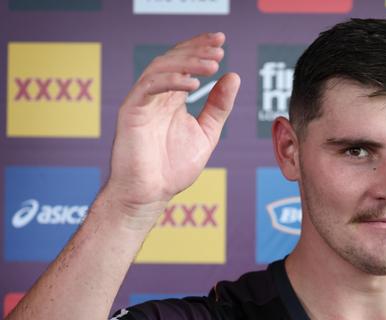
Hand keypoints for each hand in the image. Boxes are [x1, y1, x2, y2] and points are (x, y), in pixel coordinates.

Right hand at [106, 32, 239, 218]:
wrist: (150, 193)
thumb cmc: (173, 168)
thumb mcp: (206, 133)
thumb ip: (218, 107)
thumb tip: (234, 77)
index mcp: (172, 99)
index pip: (185, 64)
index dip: (200, 49)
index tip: (221, 41)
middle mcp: (156, 96)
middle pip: (173, 59)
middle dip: (196, 49)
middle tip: (219, 46)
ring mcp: (142, 101)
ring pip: (160, 68)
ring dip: (187, 62)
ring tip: (212, 64)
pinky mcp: (131, 111)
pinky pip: (149, 87)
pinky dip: (171, 82)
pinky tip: (193, 85)